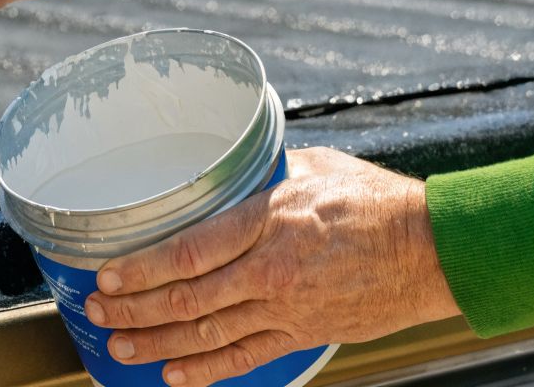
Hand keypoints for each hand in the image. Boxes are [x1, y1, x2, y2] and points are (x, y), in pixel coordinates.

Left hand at [84, 147, 460, 384]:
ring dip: (159, 342)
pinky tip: (174, 375)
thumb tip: (230, 169)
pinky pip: (247, 357)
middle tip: (99, 312)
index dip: (142, 268)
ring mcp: (287, 308)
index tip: (108, 274)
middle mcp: (270, 270)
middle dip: (135, 308)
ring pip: (208, 333)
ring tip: (120, 346)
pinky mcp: (304, 333)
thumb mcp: (314, 167)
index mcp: (268, 221)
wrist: (434, 250)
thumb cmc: (376, 201)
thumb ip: (264, 175)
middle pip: (187, 297)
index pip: (189, 251)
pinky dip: (208, 371)